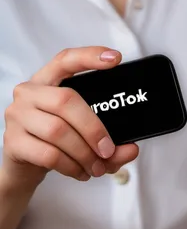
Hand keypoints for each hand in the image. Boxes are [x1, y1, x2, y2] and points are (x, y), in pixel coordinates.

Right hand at [2, 47, 138, 189]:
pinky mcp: (13, 141)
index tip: (114, 58)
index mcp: (50, 82)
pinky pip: (48, 154)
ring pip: (57, 131)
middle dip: (94, 129)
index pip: (67, 60)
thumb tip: (131, 149)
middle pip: (66, 100)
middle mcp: (30, 93)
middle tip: (108, 150)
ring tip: (97, 167)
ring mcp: (17, 115)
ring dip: (84, 154)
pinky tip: (80, 172)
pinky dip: (71, 166)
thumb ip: (113, 143)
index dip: (89, 56)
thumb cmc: (59, 142)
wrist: (25, 166)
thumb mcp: (87, 138)